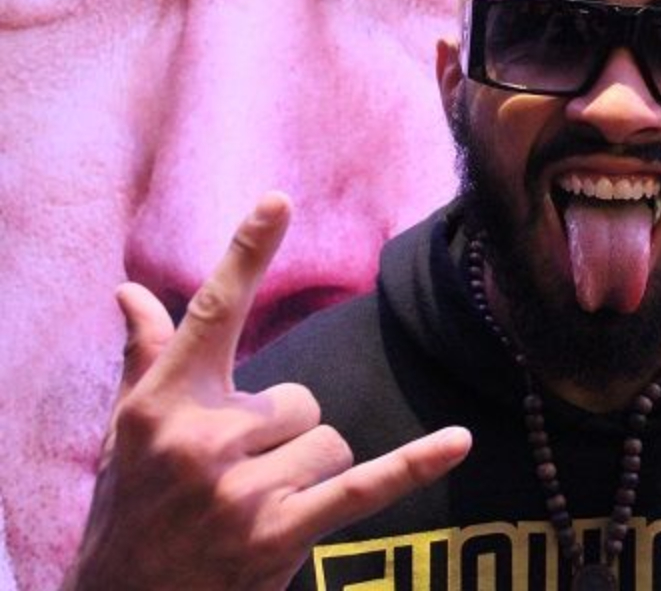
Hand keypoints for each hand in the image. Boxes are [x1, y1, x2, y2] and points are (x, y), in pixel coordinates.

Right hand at [63, 194, 471, 590]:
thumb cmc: (132, 508)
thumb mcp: (127, 433)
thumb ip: (146, 356)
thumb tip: (128, 290)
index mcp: (165, 404)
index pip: (212, 314)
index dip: (247, 254)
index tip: (278, 201)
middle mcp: (202, 439)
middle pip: (302, 399)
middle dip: (283, 435)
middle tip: (237, 476)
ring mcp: (243, 489)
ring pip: (329, 440)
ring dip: (307, 471)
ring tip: (255, 506)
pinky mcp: (281, 533)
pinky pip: (363, 486)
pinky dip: (413, 464)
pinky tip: (459, 441)